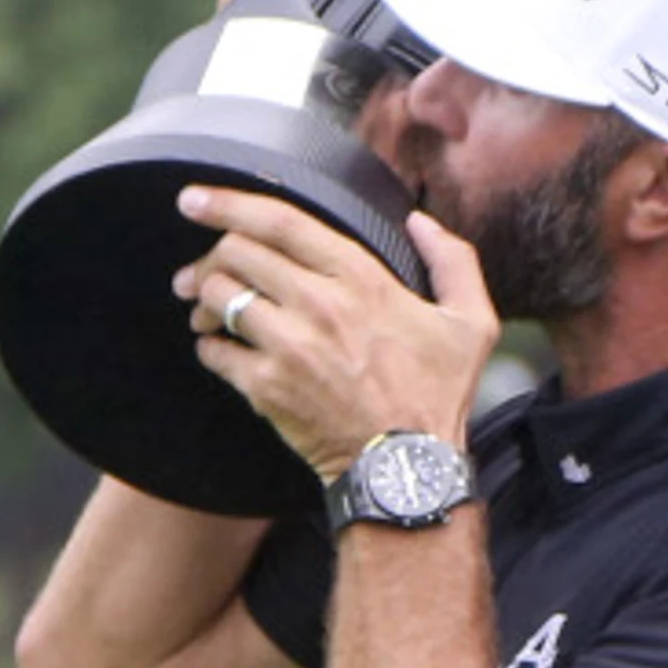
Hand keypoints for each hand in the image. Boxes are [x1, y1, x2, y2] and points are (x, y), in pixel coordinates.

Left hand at [175, 187, 496, 480]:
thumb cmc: (437, 396)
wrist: (407, 469)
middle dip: (211, 254)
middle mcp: (320, 304)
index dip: (228, 203)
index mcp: (362, 278)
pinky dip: (209, 346)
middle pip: (237, 252)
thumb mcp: (472, 323)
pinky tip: (220, 349)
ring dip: (204, 298)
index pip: (280, 222)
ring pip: (219, 296)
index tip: (194, 198)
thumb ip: (453, 261)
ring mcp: (288, 346)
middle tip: (199, 270)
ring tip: (205, 308)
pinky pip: (215, 351)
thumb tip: (419, 222)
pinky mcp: (266, 388)